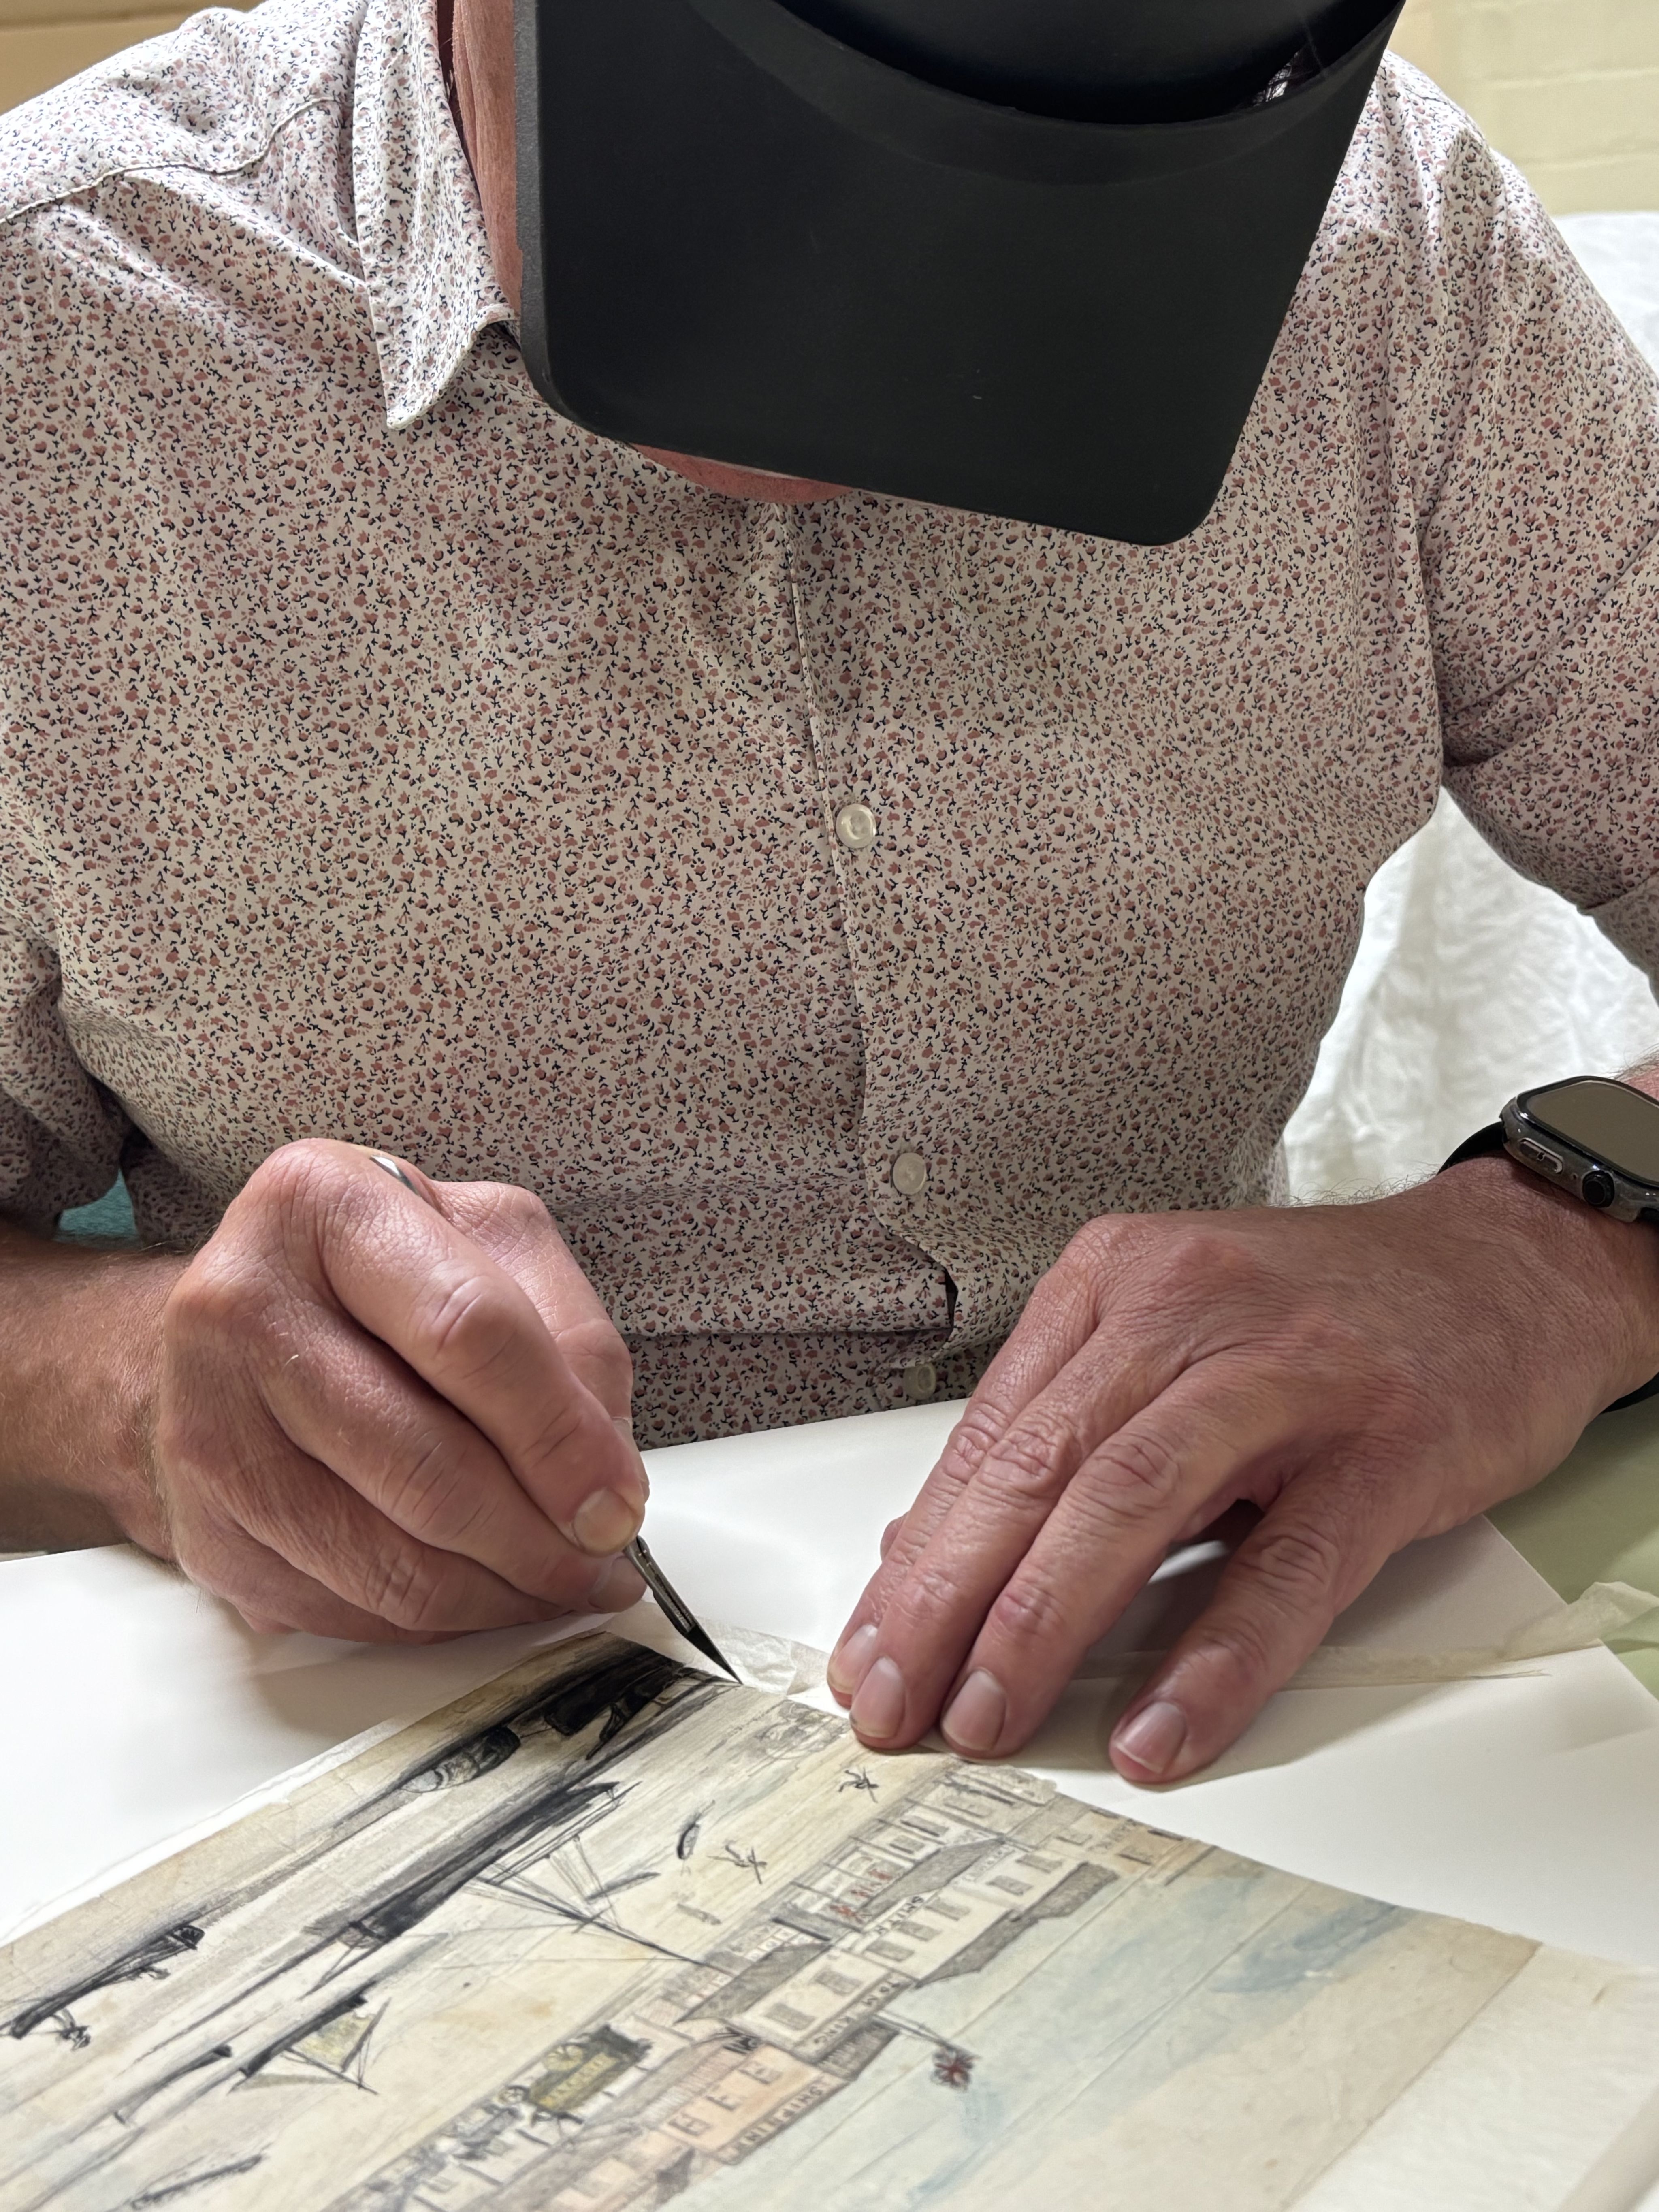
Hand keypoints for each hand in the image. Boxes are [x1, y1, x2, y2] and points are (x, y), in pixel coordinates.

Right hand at [135, 1140, 645, 1638]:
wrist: (241, 1320)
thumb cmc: (382, 1274)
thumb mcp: (491, 1244)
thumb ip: (570, 1333)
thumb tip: (608, 1474)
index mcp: (324, 1207)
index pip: (468, 1332)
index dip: (560, 1433)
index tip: (619, 1499)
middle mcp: (241, 1308)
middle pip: (426, 1467)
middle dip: (539, 1538)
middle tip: (604, 1559)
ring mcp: (208, 1426)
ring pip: (388, 1562)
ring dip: (499, 1595)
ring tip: (561, 1582)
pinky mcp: (204, 1528)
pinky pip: (346, 1609)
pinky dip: (434, 1620)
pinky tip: (482, 1593)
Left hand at [827, 1159, 1658, 1780]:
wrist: (1502, 1271)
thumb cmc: (1323, 1317)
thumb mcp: (1170, 1339)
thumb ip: (1057, 1431)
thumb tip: (926, 1546)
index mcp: (1116, 1280)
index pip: (990, 1433)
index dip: (919, 1551)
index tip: (869, 1645)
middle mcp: (1189, 1308)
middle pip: (1039, 1465)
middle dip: (948, 1597)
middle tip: (896, 1697)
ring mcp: (1291, 1374)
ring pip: (1132, 1500)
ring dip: (1043, 1623)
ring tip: (986, 1715)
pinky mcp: (1384, 1448)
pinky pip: (1284, 1567)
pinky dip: (1211, 1658)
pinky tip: (1157, 1728)